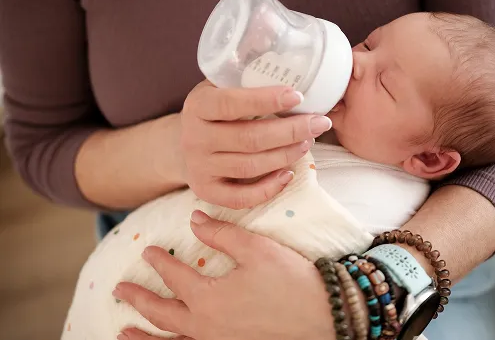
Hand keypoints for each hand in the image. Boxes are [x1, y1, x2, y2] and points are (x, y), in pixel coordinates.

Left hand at [113, 211, 336, 339]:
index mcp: (208, 298)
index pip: (174, 275)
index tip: (146, 250)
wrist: (324, 317)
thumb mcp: (256, 249)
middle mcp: (205, 327)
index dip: (158, 261)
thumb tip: (193, 218)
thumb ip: (221, 234)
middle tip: (119, 289)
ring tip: (122, 334)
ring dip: (143, 339)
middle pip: (161, 313)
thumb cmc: (291, 280)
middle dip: (138, 299)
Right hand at [179, 80, 331, 208]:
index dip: (266, 100)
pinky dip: (268, 188)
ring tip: (308, 142)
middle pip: (248, 138)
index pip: (231, 103)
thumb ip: (245, 74)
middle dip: (290, 130)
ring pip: (249, 166)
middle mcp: (194, 138)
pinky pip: (240, 197)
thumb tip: (288, 45)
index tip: (298, 96)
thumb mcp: (220, 86)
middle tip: (320, 123)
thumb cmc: (215, 110)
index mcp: (197, 105)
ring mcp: (198, 167)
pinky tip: (289, 173)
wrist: (181, 144)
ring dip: (285, 155)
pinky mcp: (206, 191)